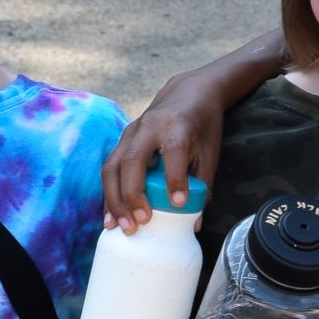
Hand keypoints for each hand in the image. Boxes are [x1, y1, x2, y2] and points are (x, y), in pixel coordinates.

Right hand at [107, 76, 232, 226]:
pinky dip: (108, 194)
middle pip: (133, 161)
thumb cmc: (202, 124)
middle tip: (140, 223)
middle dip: (132, 195)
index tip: (177, 204)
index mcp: (178, 125)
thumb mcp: (210, 150)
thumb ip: (203, 184)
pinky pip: (109, 169)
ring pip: (113, 166)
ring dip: (114, 199)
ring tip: (119, 226)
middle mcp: (150, 126)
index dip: (174, 178)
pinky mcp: (122, 140)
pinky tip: (110, 216)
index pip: (173, 151)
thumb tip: (195, 222)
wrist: (188, 92)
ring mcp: (131, 132)